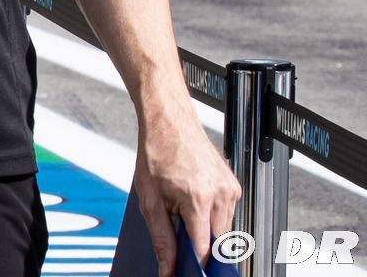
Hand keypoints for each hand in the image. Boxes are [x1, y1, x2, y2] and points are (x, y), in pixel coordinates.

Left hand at [134, 105, 240, 276]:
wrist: (169, 121)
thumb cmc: (156, 152)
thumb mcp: (149, 199)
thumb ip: (161, 237)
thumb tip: (167, 267)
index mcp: (198, 198)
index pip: (205, 249)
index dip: (194, 265)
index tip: (185, 272)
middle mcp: (220, 194)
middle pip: (218, 242)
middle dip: (200, 247)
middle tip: (180, 241)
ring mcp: (230, 189)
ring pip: (224, 230)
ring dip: (206, 230)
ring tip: (182, 212)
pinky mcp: (234, 185)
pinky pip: (227, 213)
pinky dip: (211, 216)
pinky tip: (193, 202)